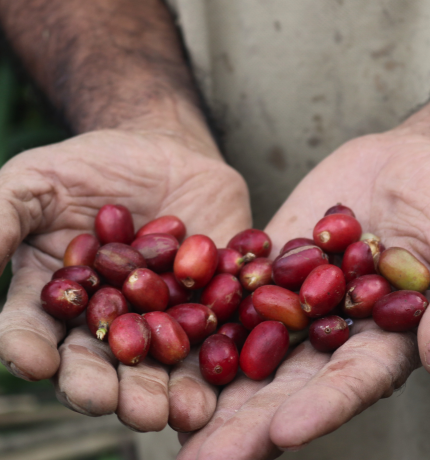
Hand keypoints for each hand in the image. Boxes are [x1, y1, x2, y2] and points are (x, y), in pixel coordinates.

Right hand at [0, 123, 250, 431]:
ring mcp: (160, 314)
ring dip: (160, 390)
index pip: (35, 332)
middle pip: (100, 360)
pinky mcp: (206, 302)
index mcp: (59, 296)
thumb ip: (2, 218)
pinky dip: (213, 356)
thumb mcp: (38, 181)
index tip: (34, 362)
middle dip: (104, 385)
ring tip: (165, 412)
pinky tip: (214, 380)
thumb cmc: (95, 164)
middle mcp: (107, 316)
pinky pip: (211, 333)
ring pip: (157, 362)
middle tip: (110, 404)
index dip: (30, 348)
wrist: (163, 150)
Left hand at [176, 105, 429, 458]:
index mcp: (377, 339)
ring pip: (247, 347)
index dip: (319, 410)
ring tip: (168, 417)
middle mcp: (328, 331)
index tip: (282, 436)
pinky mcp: (265, 268)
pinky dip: (201, 316)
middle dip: (245, 423)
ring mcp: (291, 300)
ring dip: (211, 383)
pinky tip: (163, 339)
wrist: (400, 166)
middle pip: (285, 384)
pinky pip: (230, 291)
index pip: (348, 383)